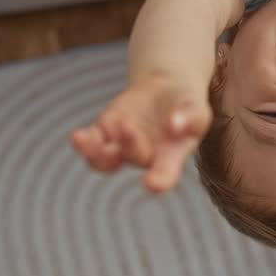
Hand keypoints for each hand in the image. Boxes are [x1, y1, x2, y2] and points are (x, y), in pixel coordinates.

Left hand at [70, 79, 211, 193]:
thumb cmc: (186, 103)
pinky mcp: (107, 132)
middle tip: (128, 125)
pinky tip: (78, 136)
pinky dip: (84, 142)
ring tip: (83, 140)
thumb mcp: (197, 106)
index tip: (152, 184)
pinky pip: (92, 142)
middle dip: (129, 144)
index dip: (159, 180)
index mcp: (171, 156)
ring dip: (94, 154)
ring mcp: (123, 146)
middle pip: (134, 158)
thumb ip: (191, 117)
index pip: (165, 174)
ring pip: (105, 161)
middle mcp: (146, 156)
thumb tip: (175, 125)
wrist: (166, 90)